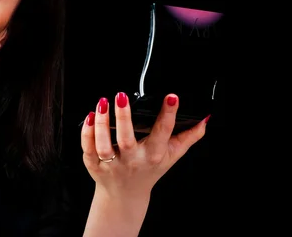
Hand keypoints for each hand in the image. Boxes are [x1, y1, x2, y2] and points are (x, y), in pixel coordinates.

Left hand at [81, 93, 207, 202]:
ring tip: (103, 102)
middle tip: (121, 95)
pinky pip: (88, 149)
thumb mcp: (171, 155)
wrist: (125, 196)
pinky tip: (89, 116)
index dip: (168, 114)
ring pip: (104, 144)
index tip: (171, 97)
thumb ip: (188, 137)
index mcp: (154, 155)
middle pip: (127, 139)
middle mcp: (132, 161)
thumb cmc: (149, 171)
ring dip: (101, 123)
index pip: (163, 133)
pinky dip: (87, 133)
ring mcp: (112, 164)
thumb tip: (204, 120)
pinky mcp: (94, 165)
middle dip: (124, 116)